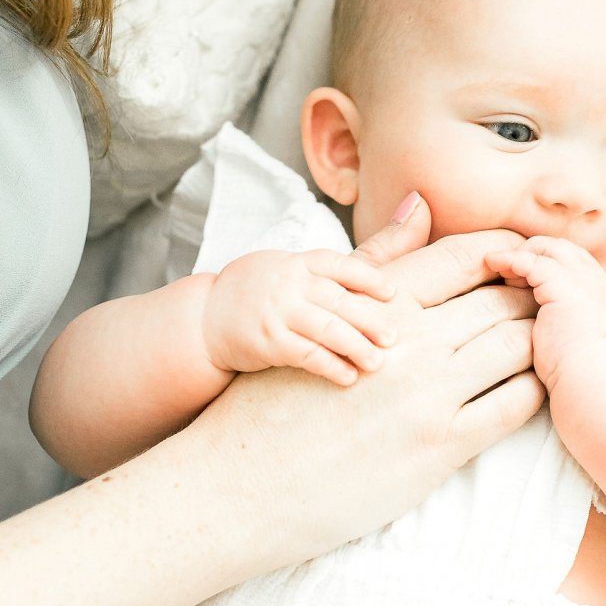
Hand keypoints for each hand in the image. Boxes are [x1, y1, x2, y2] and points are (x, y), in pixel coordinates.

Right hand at [189, 199, 541, 571]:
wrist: (241, 483)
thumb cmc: (274, 399)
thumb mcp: (319, 311)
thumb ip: (380, 260)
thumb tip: (420, 201)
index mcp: (378, 302)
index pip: (464, 257)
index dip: (504, 256)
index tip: (519, 266)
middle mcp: (409, 340)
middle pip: (501, 299)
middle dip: (529, 298)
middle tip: (542, 307)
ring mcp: (429, 394)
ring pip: (516, 347)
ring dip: (537, 343)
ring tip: (542, 346)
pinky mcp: (441, 447)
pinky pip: (515, 406)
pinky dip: (533, 392)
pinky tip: (529, 390)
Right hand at [201, 248, 397, 386]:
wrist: (205, 317)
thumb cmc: (259, 293)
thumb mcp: (289, 269)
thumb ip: (332, 270)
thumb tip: (400, 228)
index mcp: (298, 263)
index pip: (339, 265)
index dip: (369, 278)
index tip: (393, 294)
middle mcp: (288, 283)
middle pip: (339, 300)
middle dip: (370, 320)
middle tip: (394, 338)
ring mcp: (276, 312)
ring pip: (326, 328)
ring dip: (356, 346)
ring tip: (377, 363)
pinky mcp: (266, 342)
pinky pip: (306, 355)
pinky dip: (330, 367)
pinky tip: (348, 377)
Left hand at [496, 235, 605, 390]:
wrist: (595, 383)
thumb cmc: (582, 375)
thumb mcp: (578, 341)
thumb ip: (563, 323)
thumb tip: (540, 325)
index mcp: (600, 295)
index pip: (571, 262)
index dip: (543, 262)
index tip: (518, 279)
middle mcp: (595, 281)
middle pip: (560, 249)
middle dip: (531, 252)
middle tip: (505, 270)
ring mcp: (582, 280)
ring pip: (546, 249)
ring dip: (519, 254)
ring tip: (495, 264)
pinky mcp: (562, 286)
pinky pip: (531, 261)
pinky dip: (510, 259)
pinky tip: (494, 263)